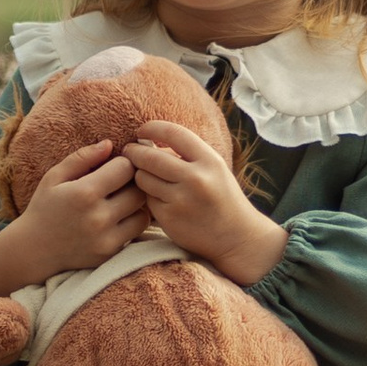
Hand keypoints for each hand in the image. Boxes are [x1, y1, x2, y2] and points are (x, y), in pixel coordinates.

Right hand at [0, 138, 147, 293]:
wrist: (34, 250)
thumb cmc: (44, 208)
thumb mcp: (55, 176)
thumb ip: (82, 157)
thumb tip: (109, 144)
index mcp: (84, 193)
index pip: (125, 168)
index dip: (122, 162)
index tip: (114, 165)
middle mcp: (98, 217)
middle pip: (138, 190)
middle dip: (133, 182)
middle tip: (123, 181)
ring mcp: (106, 238)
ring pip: (143, 212)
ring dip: (137, 202)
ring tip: (123, 198)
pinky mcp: (111, 252)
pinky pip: (137, 231)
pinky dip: (133, 221)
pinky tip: (119, 215)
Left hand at [124, 120, 289, 286]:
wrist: (237, 237)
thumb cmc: (222, 198)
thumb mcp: (214, 169)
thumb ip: (187, 154)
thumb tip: (146, 140)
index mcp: (209, 161)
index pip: (173, 133)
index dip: (152, 128)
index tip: (142, 130)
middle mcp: (196, 179)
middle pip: (149, 157)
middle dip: (134, 151)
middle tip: (129, 151)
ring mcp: (181, 200)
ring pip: (143, 178)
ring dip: (140, 175)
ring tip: (147, 176)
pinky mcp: (169, 218)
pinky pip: (147, 199)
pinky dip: (149, 197)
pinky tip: (160, 199)